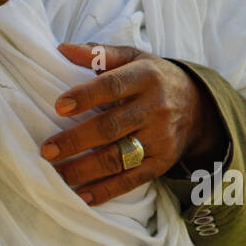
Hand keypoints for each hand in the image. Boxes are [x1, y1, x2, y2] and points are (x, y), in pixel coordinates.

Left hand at [40, 42, 227, 206]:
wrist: (198, 105)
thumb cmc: (153, 78)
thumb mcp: (133, 58)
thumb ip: (99, 54)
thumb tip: (62, 49)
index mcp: (146, 77)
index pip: (113, 86)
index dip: (86, 97)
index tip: (59, 106)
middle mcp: (155, 108)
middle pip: (112, 127)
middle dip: (76, 141)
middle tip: (47, 150)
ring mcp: (160, 138)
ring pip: (119, 157)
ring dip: (84, 169)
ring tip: (56, 174)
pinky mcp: (162, 162)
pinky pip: (132, 180)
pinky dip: (106, 190)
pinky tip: (82, 195)